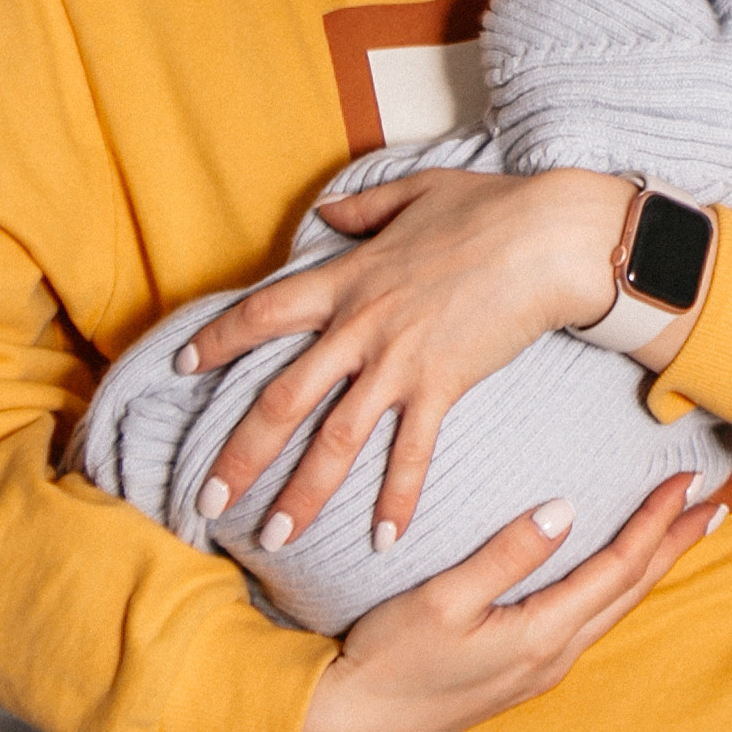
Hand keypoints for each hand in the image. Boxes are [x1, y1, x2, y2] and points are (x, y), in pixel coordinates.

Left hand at [184, 166, 631, 541]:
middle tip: (208, 501)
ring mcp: (399, 362)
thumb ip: (364, 208)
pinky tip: (383, 539)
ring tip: (277, 537)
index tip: (182, 364)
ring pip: (336, 439)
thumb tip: (325, 211)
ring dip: (303, 493)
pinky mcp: (443, 385)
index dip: (218, 340)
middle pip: (282, 399)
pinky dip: (397, 497)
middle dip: (240, 455)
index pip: (262, 313)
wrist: (550, 236)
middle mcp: (360, 327)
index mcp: (346, 278)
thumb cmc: (492, 207)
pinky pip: (411, 452)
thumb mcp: (417, 192)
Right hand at [296, 472, 726, 731]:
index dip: (656, 523)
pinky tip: (614, 577)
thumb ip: (507, 554)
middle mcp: (552, 656)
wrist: (349, 727)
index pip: (617, 568)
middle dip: (672, 544)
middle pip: (630, 591)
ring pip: (613, 608)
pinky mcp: (519, 673)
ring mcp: (538, 670)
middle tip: (710, 503)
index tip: (686, 482)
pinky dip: (616, 587)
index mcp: (542, 635)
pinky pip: (588, 621)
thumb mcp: (442, 599)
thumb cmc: (388, 659)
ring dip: (649, 567)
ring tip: (678, 534)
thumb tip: (565, 510)